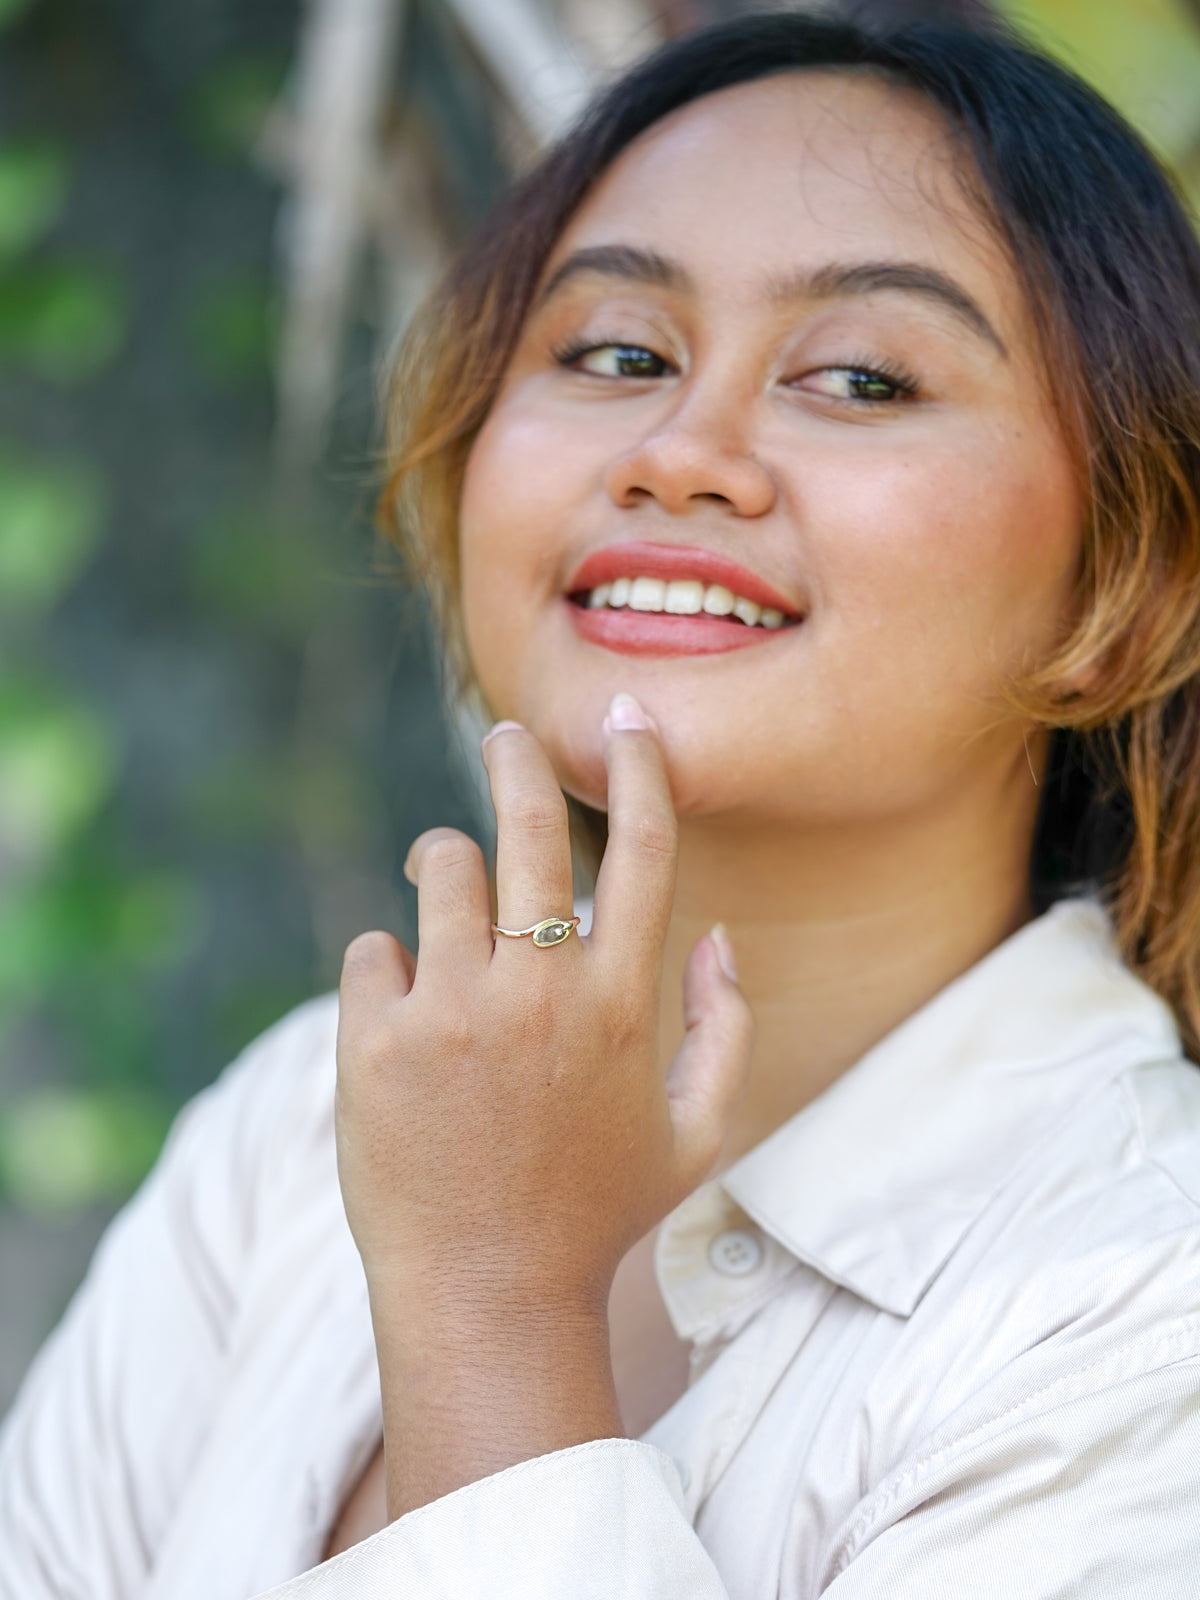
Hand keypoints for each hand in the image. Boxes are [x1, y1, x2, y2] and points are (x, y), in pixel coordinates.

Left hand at [334, 692, 752, 1510]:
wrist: (486, 1298)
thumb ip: (725, 1028)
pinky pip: (372, 950)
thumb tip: (720, 935)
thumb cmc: (596, 1213)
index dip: (643, 769)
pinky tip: (402, 1015)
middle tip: (505, 738)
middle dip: (515, 760)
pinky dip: (387, 967)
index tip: (629, 720)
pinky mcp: (376, 1042)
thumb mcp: (694, 1133)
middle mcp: (542, 992)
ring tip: (442, 889)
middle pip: (526, 824)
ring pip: (439, 868)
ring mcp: (453, 1013)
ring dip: (442, 867)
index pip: (644, 850)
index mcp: (625, 1004)